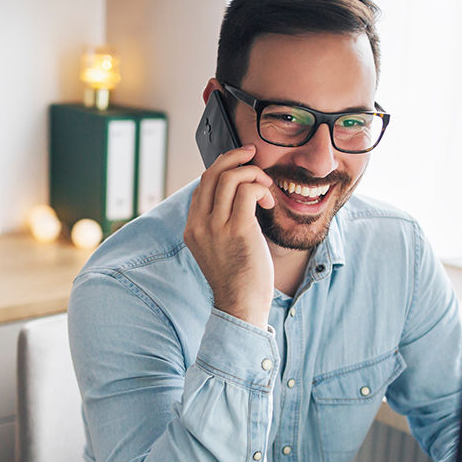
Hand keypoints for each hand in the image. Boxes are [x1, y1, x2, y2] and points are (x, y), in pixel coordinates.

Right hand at [184, 145, 275, 328]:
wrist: (241, 306)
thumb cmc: (237, 279)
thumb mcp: (219, 248)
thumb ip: (220, 224)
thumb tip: (238, 197)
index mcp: (192, 228)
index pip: (202, 185)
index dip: (221, 169)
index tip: (240, 165)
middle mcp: (199, 225)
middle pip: (211, 174)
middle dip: (235, 158)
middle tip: (253, 155)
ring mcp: (215, 227)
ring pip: (229, 178)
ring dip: (253, 174)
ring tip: (266, 188)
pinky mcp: (237, 230)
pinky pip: (247, 191)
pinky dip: (260, 188)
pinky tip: (269, 202)